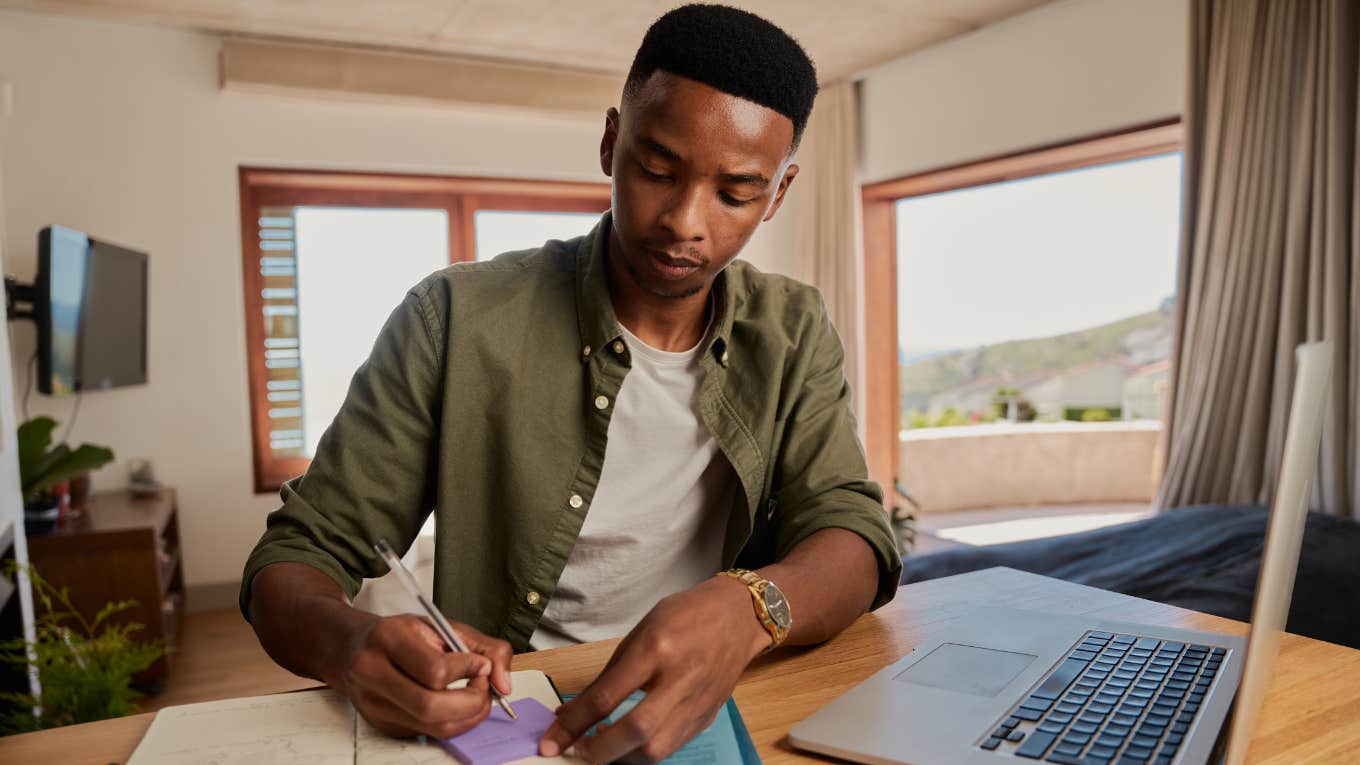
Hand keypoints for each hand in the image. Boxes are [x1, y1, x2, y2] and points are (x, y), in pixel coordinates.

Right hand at [327, 613, 513, 738]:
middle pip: (430, 707)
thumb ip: (484, 647)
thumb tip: (503, 684)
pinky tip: (455, 703)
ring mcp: (374, 704)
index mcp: (388, 639)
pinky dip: (451, 721)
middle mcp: (374, 673)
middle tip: (483, 688)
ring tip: (474, 696)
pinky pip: (427, 733)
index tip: (481, 665)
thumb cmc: (401, 635)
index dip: (468, 670)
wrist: (353, 648)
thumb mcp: (442, 625)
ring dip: (467, 716)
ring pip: (432, 727)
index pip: (434, 669)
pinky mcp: (382, 724)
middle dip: (471, 702)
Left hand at [539, 576, 769, 762]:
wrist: (738, 617)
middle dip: (598, 751)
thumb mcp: (640, 632)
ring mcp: (697, 701)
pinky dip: (645, 752)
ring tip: (602, 747)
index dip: (574, 725)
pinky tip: (630, 744)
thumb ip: (607, 676)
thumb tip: (571, 713)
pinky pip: (672, 747)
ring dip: (622, 757)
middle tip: (575, 753)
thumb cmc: (685, 616)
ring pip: (656, 750)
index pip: (607, 697)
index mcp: (656, 649)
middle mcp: (679, 678)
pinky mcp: (707, 717)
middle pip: (636, 731)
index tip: (551, 742)